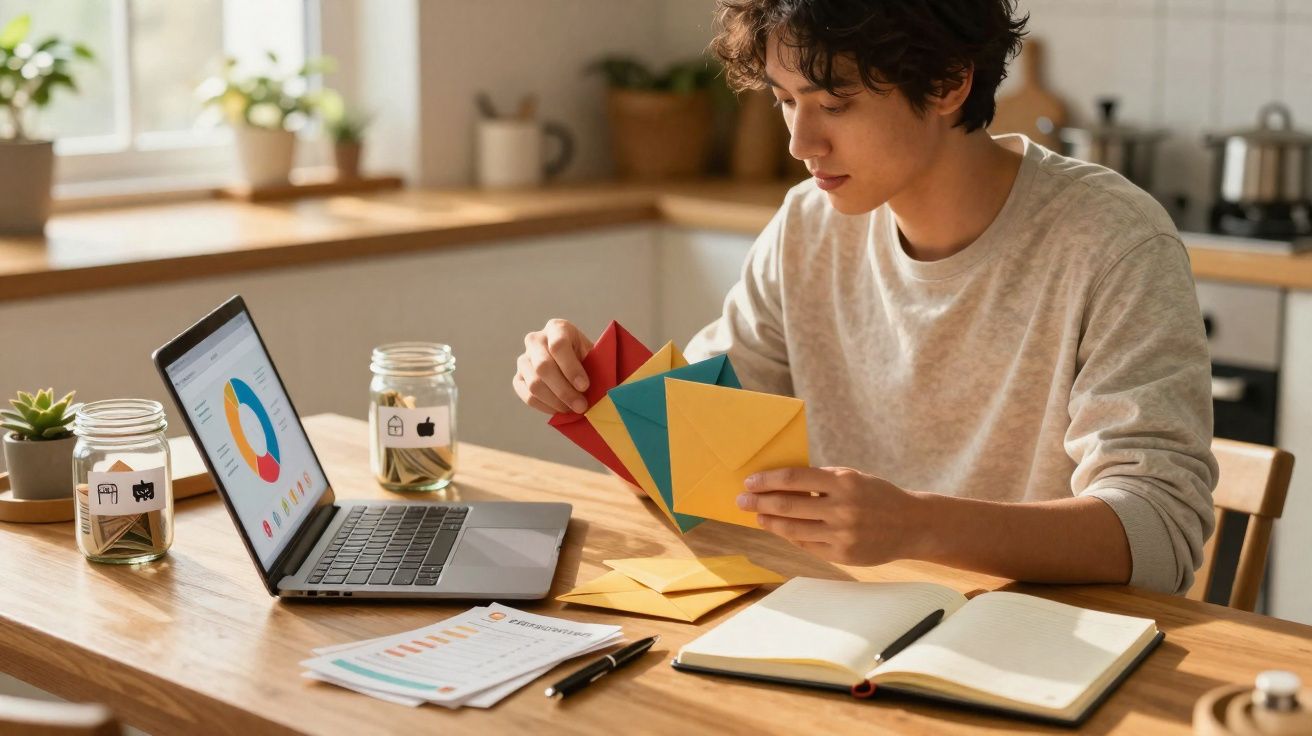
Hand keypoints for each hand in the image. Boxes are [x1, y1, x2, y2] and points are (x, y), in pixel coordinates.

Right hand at [512, 319, 594, 413]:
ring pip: (534, 384)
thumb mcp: (596, 356)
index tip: (585, 386)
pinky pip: (528, 396)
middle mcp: (536, 340)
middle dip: (564, 391)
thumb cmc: (589, 360)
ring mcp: (524, 359)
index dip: (571, 368)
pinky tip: (560, 410)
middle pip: (543, 366)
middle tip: (581, 406)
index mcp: (557, 328)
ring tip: (573, 409)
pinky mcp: (518, 378)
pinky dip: (546, 407)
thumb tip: (601, 390)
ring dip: (556, 402)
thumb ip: (598, 367)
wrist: (574, 365)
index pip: (558, 346)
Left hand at [736, 467, 920, 565]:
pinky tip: (781, 530)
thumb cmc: (876, 495)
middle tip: (741, 500)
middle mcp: (842, 508)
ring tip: (758, 516)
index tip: (749, 482)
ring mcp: (842, 534)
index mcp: (844, 482)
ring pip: (793, 529)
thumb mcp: (852, 478)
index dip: (767, 480)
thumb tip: (779, 483)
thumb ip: (820, 481)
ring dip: (770, 522)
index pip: (794, 478)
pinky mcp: (843, 555)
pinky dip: (791, 536)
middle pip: (788, 505)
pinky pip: (807, 545)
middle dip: (759, 503)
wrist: (911, 525)